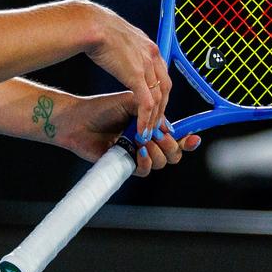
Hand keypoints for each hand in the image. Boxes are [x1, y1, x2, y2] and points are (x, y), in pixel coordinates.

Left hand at [64, 94, 201, 176]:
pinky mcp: (125, 165)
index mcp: (151, 125)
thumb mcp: (131, 101)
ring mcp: (137, 154)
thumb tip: (167, 125)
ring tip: (142, 140)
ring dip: (157, 152)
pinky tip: (138, 151)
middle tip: (159, 136)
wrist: (78, 120)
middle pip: (174, 153)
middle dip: (172, 146)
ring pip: (162, 162)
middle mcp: (146, 141)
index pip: (177, 136)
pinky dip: (145, 162)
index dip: (187, 140)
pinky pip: (144, 171)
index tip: (193, 138)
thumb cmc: (101, 108)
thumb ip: (151, 110)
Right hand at [79, 2, 170, 137]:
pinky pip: (147, 103)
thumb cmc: (98, 30)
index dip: (161, 93)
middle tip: (156, 124)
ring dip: (154, 117)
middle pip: (165, 88)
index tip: (156, 106)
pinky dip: (146, 119)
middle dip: (162, 108)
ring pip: (158, 98)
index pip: (162, 75)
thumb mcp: (121, 39)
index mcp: (150, 47)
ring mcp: (146, 66)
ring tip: (148, 132)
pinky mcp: (136, 75)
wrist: (92, 25)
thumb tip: (124, 56)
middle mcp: (153, 56)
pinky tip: (141, 130)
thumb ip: (128, 51)